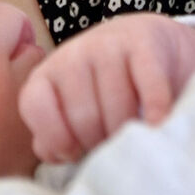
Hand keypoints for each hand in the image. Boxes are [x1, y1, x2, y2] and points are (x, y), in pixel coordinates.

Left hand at [19, 12, 194, 162]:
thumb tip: (51, 153)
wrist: (155, 46)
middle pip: (83, 117)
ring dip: (129, 132)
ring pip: (116, 107)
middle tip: (113, 145)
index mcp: (48, 72)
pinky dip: (155, 110)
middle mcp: (74, 53)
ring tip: (135, 136)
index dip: (56, 138)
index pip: (36, 107)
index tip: (76, 152)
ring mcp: (109, 43)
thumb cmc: (109, 90)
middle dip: (101, 143)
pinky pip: (149, 86)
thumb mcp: (76, 108)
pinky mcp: (145, 41)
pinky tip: (158, 124)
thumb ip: (56, 134)